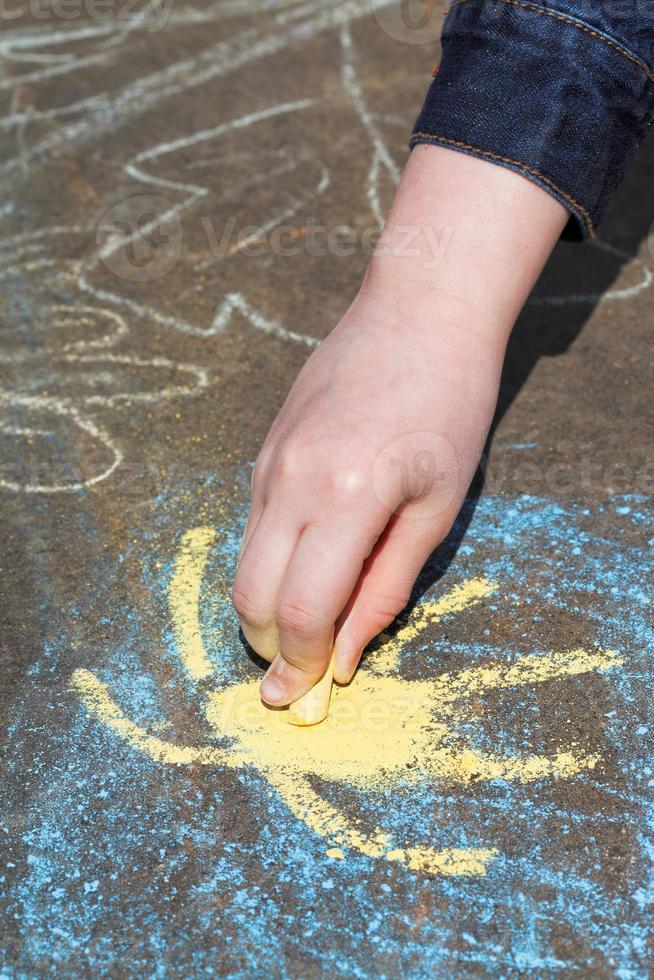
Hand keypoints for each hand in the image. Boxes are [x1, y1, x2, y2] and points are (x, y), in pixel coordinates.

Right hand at [232, 145, 567, 704]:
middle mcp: (291, 483)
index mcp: (346, 500)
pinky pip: (254, 525)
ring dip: (268, 605)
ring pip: (244, 563)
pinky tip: (314, 554)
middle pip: (250, 596)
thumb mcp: (436, 507)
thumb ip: (387, 586)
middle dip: (270, 645)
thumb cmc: (449, 408)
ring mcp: (269, 462)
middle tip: (306, 664)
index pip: (300, 611)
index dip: (303, 663)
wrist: (417, 312)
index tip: (310, 693)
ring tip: (316, 613)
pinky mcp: (264, 449)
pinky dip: (273, 561)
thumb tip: (348, 655)